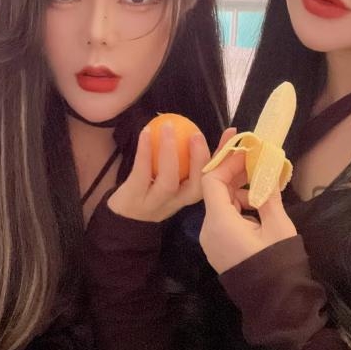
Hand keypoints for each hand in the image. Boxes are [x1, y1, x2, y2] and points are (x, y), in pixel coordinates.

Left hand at [107, 123, 226, 221]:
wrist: (120, 222)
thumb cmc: (149, 193)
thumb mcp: (170, 182)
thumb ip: (185, 162)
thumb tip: (196, 130)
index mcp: (188, 196)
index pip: (211, 177)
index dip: (223, 156)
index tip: (230, 134)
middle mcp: (176, 203)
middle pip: (195, 186)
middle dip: (199, 159)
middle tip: (197, 134)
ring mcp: (154, 203)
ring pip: (168, 181)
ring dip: (169, 151)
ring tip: (168, 127)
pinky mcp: (133, 198)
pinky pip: (141, 172)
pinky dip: (145, 151)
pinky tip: (145, 132)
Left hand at [199, 151, 296, 273]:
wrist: (276, 305)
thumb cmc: (278, 263)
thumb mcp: (278, 226)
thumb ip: (269, 195)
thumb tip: (266, 171)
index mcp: (219, 222)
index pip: (212, 180)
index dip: (227, 161)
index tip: (245, 149)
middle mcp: (208, 230)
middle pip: (215, 191)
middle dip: (234, 172)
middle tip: (254, 156)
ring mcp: (212, 240)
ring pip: (220, 203)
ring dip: (239, 188)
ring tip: (262, 180)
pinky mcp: (219, 247)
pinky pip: (224, 218)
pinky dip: (239, 205)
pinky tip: (258, 202)